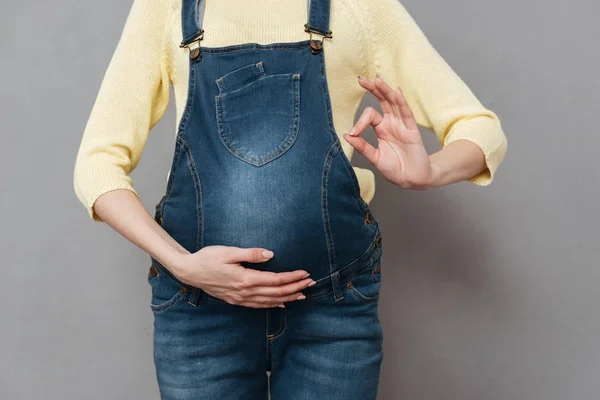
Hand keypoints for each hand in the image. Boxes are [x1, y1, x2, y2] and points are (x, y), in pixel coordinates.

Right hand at [169, 245, 315, 307]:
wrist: (189, 272)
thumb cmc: (208, 258)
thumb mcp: (228, 251)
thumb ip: (251, 254)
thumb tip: (271, 255)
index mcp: (244, 279)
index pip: (275, 280)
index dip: (292, 277)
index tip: (305, 273)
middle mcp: (244, 292)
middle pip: (276, 292)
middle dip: (295, 287)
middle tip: (311, 283)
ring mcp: (240, 298)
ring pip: (269, 301)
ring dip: (287, 298)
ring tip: (302, 294)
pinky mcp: (236, 300)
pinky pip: (258, 305)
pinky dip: (272, 305)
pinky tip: (281, 303)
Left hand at [343, 75, 436, 189]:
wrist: (412, 180)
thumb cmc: (395, 169)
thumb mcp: (375, 157)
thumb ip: (362, 146)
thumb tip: (346, 135)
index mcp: (381, 129)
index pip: (370, 115)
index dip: (360, 122)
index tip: (352, 134)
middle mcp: (392, 123)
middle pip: (382, 101)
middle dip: (372, 89)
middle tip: (360, 79)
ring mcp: (402, 125)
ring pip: (394, 103)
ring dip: (385, 91)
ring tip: (377, 80)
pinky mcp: (412, 130)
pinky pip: (406, 114)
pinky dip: (401, 102)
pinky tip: (396, 92)